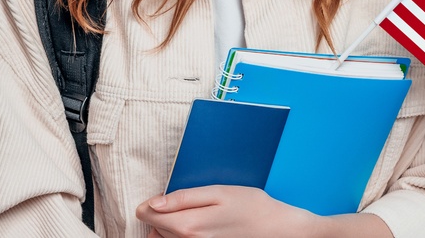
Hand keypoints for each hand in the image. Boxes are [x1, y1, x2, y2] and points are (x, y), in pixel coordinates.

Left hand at [136, 185, 320, 237]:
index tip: (163, 195)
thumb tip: (153, 203)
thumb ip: (183, 198)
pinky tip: (197, 226)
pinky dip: (180, 235)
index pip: (147, 214)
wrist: (276, 229)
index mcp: (189, 225)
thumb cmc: (251, 206)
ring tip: (192, 213)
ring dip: (170, 226)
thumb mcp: (218, 192)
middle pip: (155, 227)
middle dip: (161, 213)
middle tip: (183, 201)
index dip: (150, 202)